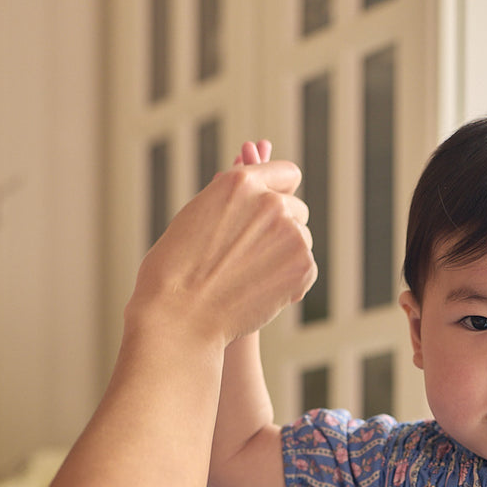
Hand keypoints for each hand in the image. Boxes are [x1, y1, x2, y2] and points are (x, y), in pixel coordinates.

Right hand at [129, 153, 316, 345]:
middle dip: (283, 229)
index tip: (273, 213)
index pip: (287, 174)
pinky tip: (260, 293)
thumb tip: (266, 196)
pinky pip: (308, 269)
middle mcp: (271, 202)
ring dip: (286, 256)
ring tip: (250, 276)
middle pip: (298, 210)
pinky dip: (291, 283)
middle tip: (253, 256)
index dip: (281, 193)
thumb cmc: (178, 269)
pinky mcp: (302, 266)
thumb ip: (237, 201)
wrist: (181, 313)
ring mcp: (290, 234)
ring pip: (304, 240)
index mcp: (241, 182)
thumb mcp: (201, 214)